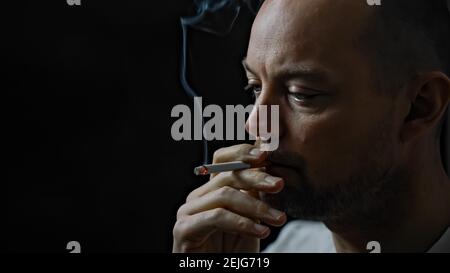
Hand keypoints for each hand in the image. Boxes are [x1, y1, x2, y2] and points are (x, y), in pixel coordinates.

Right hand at [172, 143, 286, 252]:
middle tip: (279, 185)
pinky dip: (242, 223)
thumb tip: (272, 167)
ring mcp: (188, 212)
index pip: (223, 159)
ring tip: (278, 218)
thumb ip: (256, 194)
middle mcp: (197, 197)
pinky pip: (217, 217)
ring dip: (256, 206)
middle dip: (256, 178)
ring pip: (224, 195)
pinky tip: (262, 231)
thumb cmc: (233, 251)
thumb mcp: (251, 218)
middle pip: (226, 175)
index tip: (267, 154)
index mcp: (211, 190)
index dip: (242, 152)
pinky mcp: (184, 229)